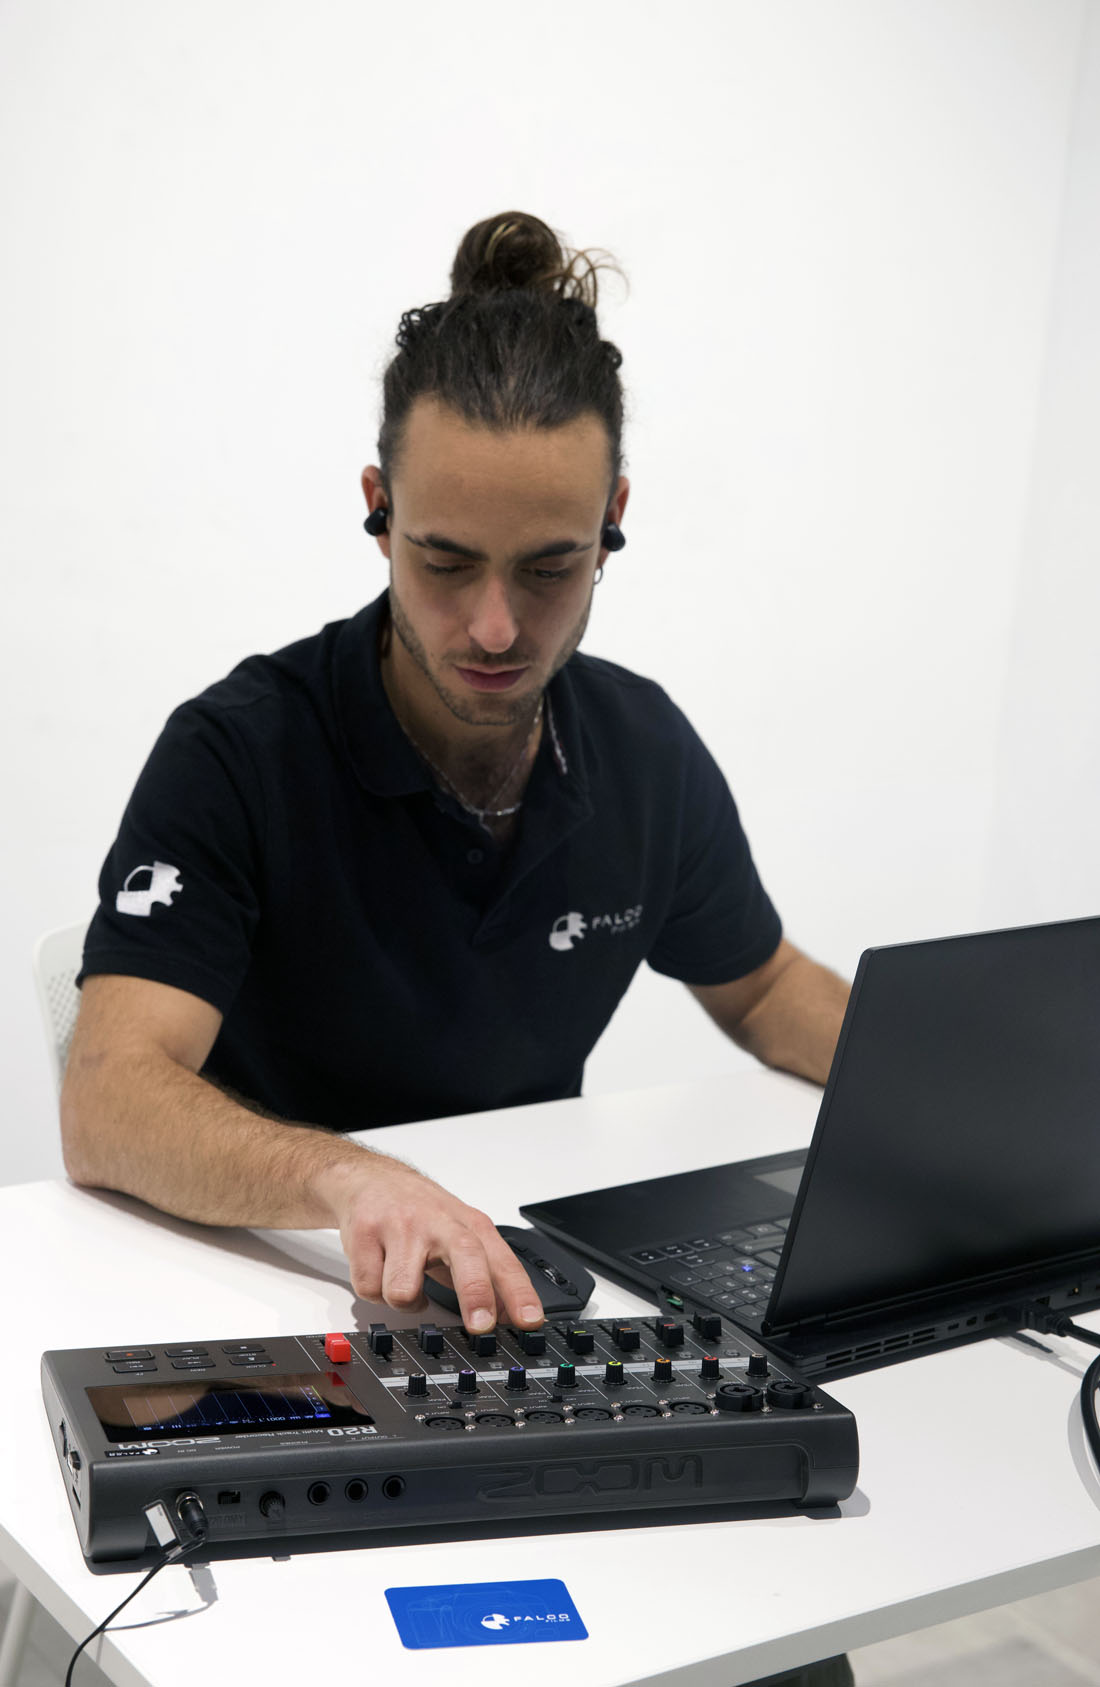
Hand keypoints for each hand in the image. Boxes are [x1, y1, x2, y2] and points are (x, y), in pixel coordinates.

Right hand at [316, 1152, 544, 1331]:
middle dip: (475, 1294)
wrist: (368, 1179)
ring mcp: (401, 1226)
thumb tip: (509, 1316)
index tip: (530, 1321)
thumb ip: (485, 1273)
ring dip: (405, 1301)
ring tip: (405, 1283)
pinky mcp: (365, 1232)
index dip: (518, 1293)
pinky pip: (370, 1287)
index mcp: (468, 1225)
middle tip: (481, 1326)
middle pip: (466, 1255)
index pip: (502, 1261)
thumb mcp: (459, 1232)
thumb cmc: (420, 1211)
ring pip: (403, 1290)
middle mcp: (439, 1222)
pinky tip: (382, 1270)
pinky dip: (376, 1291)